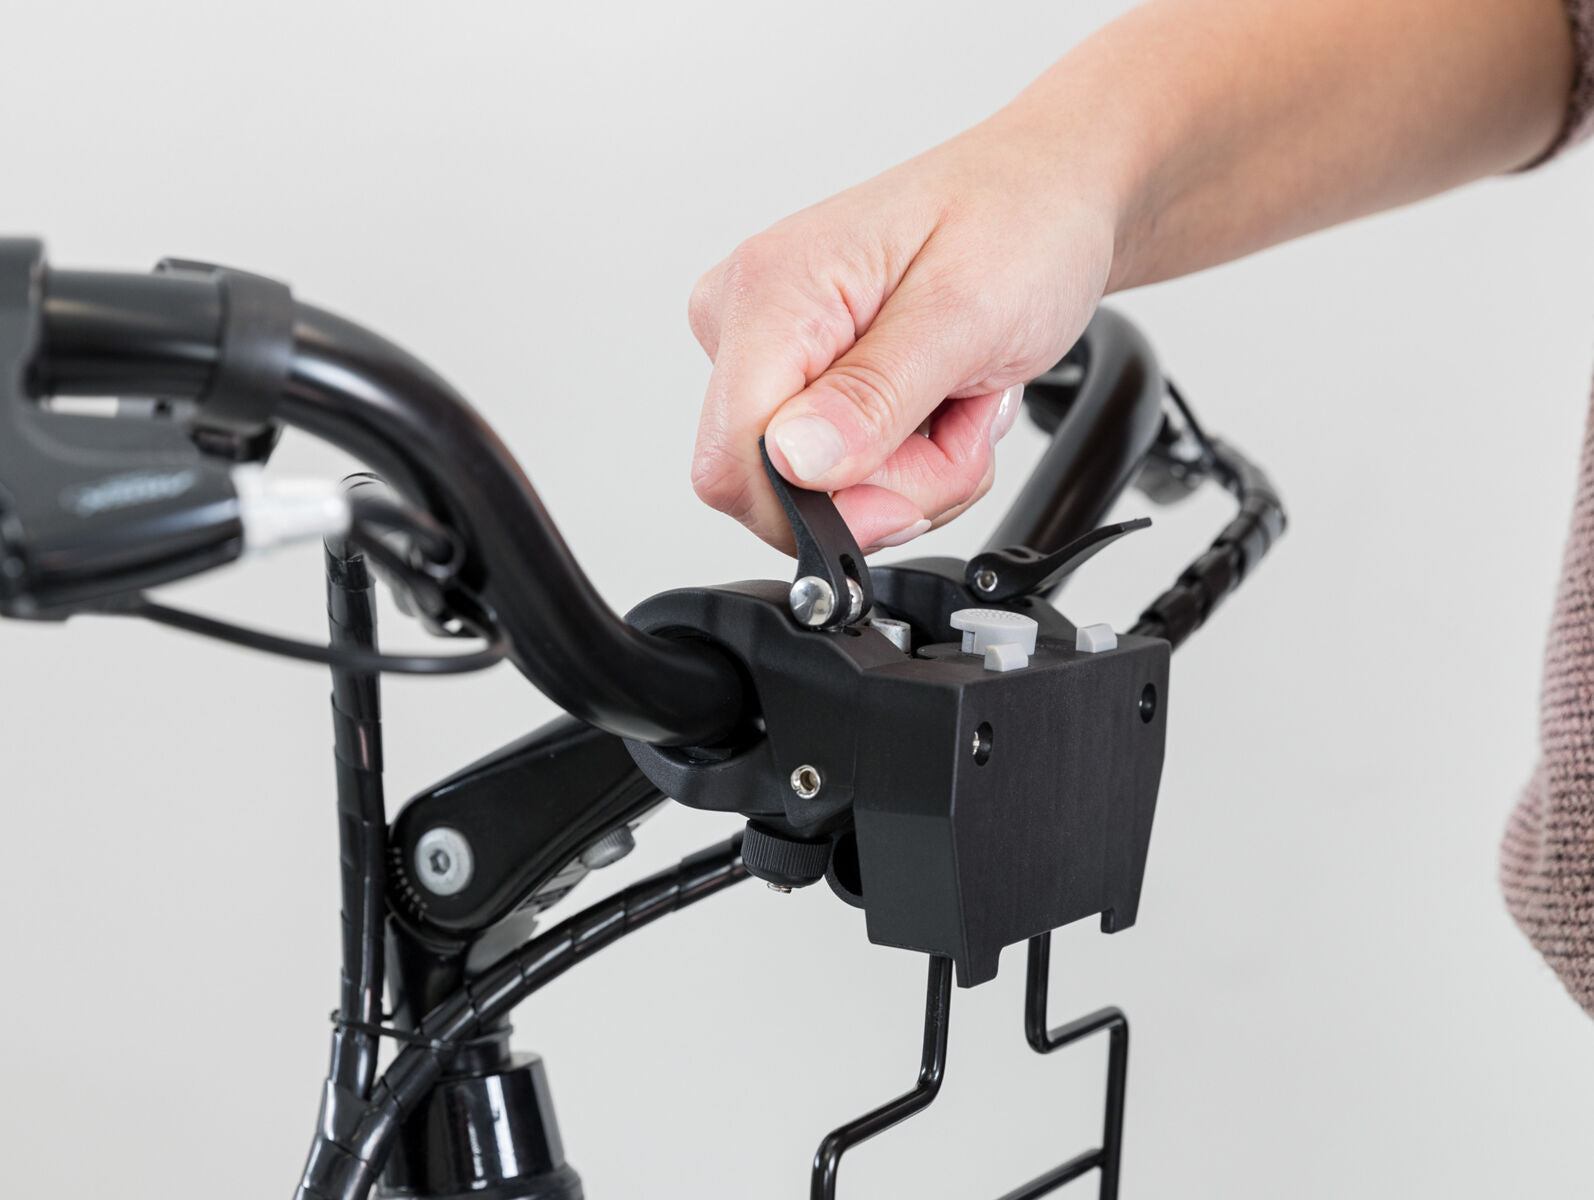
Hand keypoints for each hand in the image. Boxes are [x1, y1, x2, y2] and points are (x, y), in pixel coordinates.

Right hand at [687, 116, 1119, 553]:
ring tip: (958, 400)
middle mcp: (747, 316)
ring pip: (813, 490)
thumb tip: (794, 460)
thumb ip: (874, 396)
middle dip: (885, 488)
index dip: (818, 507)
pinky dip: (906, 463)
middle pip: (772, 487)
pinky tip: (940, 403)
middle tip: (960, 429)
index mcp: (772, 288)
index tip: (910, 495)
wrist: (1048, 198)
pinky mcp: (799, 377)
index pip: (731, 460)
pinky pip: (835, 473)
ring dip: (911, 474)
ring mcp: (770, 351)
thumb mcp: (965, 313)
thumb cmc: (1019, 223)